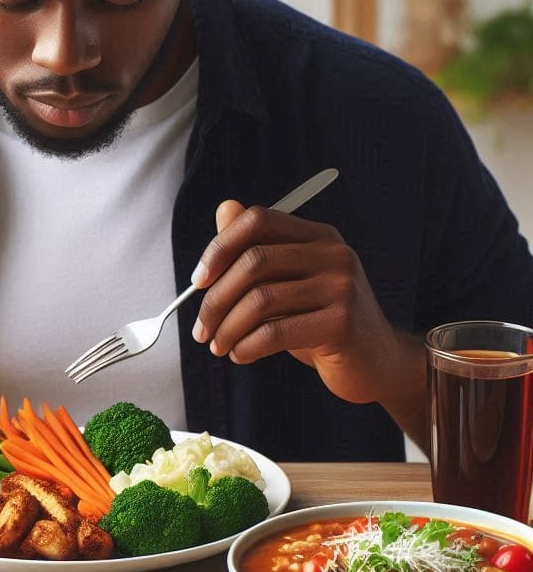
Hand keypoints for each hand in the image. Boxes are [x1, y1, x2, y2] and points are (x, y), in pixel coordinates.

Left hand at [191, 200, 406, 404]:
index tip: (197, 281)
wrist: (374, 364)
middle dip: (216, 298)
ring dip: (227, 328)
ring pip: (260, 300)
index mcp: (318, 235)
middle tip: (200, 329)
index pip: (258, 220)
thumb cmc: (319, 321)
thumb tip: (224, 208)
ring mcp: (342, 287)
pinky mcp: (342, 324)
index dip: (220, 247)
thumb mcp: (287, 282)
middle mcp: (333, 254)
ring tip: (217, 345)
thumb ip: (256, 248)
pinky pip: (276, 332)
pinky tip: (239, 355)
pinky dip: (247, 346)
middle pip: (254, 262)